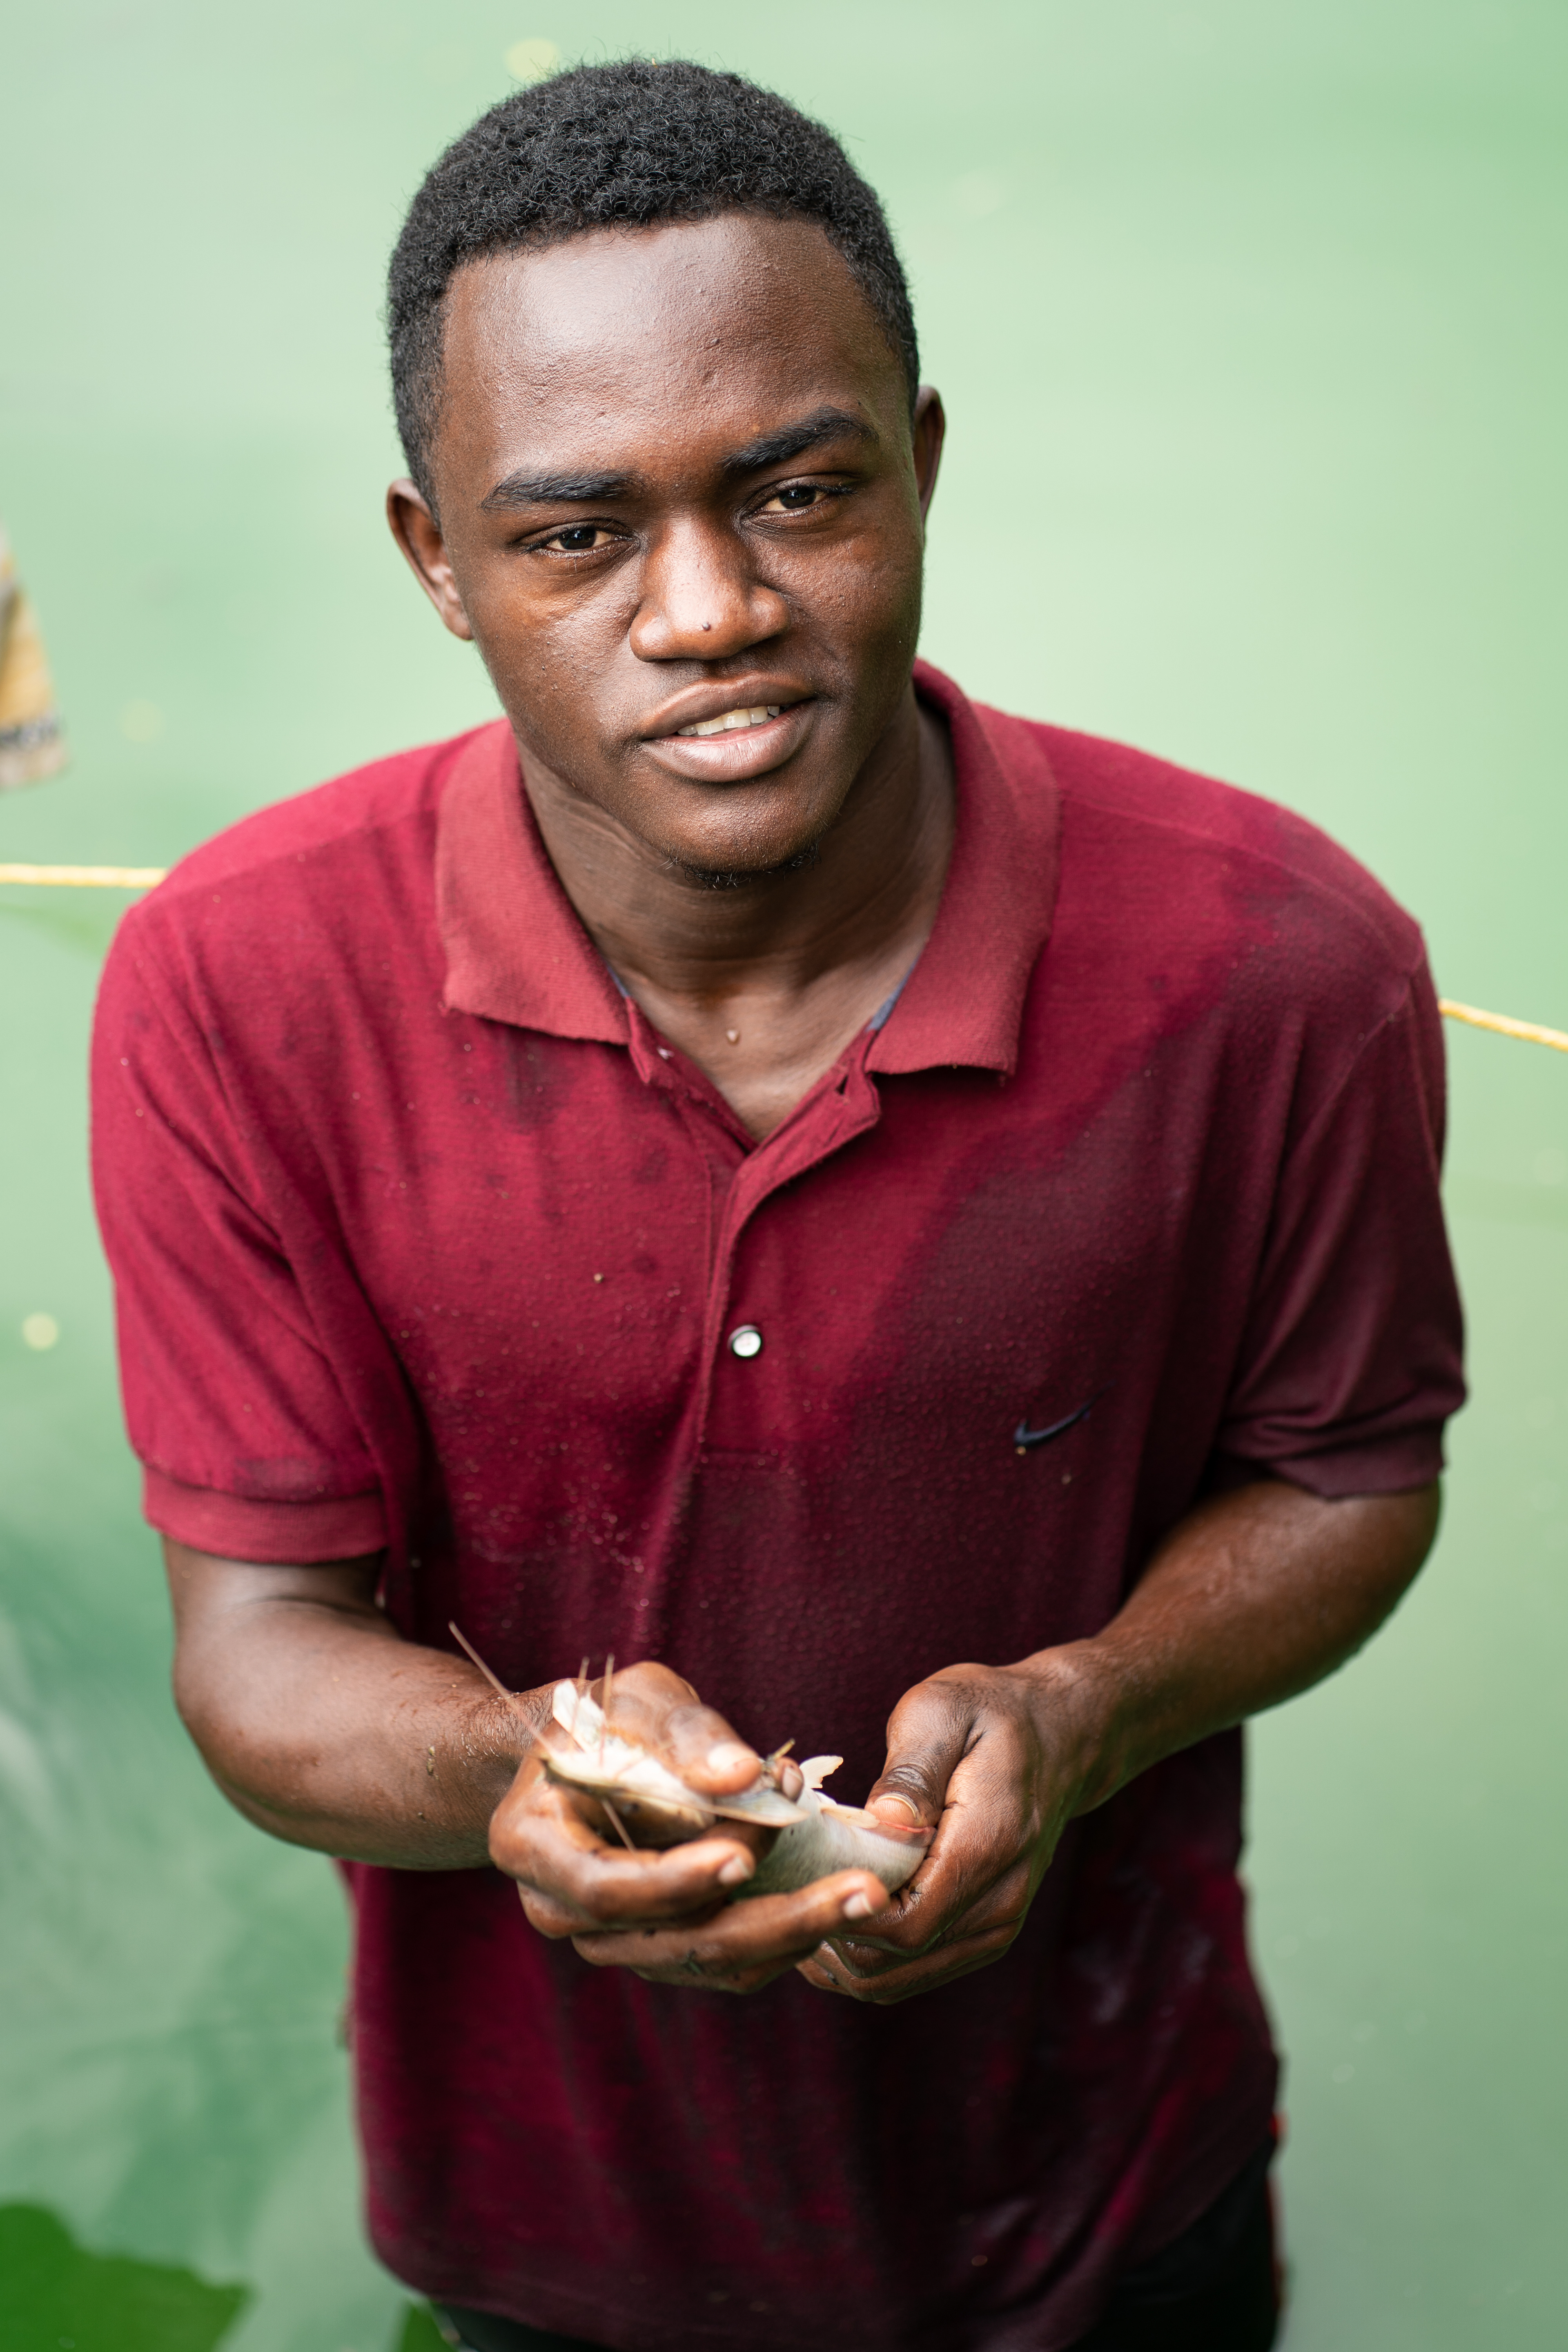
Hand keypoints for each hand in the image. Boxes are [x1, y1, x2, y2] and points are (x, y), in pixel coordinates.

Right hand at [488, 1659, 885, 1992]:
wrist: (587, 1754)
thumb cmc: (608, 1718)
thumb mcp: (639, 1701)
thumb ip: (686, 1735)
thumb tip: (745, 1776)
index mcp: (533, 1844)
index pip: (605, 1885)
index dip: (676, 1879)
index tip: (747, 1852)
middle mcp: (561, 1909)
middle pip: (669, 1940)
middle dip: (773, 1918)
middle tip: (861, 1890)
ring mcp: (609, 1939)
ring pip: (705, 1961)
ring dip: (790, 1932)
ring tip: (863, 1892)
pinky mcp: (656, 1947)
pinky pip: (721, 1964)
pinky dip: (780, 1939)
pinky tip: (832, 1903)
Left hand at [797, 1654, 1102, 2004]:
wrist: (1058, 1736)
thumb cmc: (988, 1715)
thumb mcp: (944, 1711)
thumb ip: (914, 1768)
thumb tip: (881, 1820)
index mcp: (988, 1848)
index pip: (907, 1924)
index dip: (845, 1916)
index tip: (794, 1881)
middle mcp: (999, 1903)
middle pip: (894, 1964)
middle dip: (829, 1935)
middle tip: (779, 1889)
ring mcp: (995, 1927)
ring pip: (897, 1980)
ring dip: (840, 1954)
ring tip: (795, 1899)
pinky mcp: (984, 1933)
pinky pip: (913, 1971)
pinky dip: (865, 1956)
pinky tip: (831, 1911)